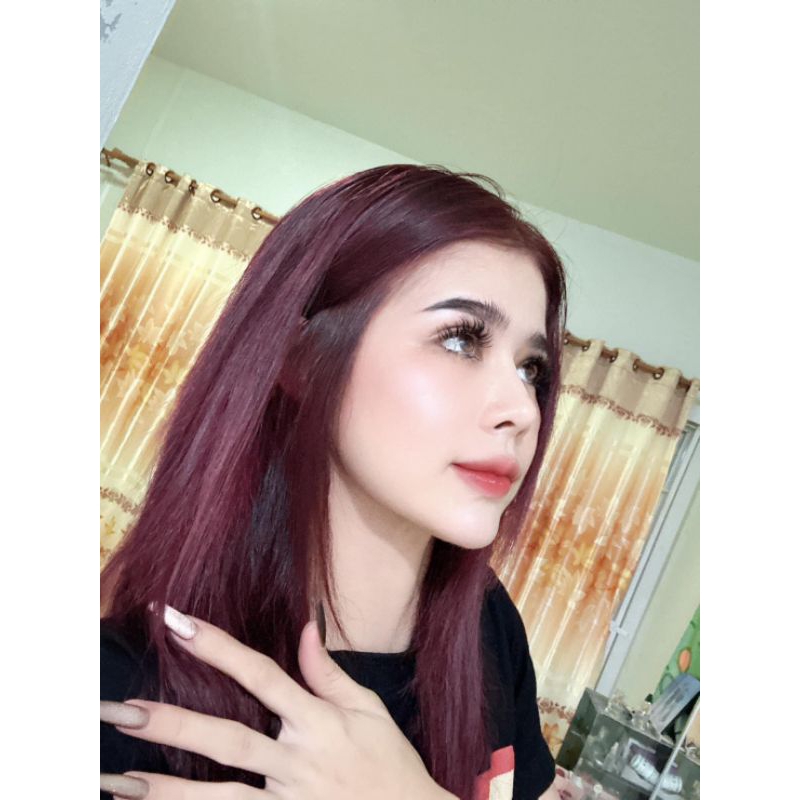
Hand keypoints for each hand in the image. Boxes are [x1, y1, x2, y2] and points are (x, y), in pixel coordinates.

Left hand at [100, 605, 453, 799]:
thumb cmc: (391, 764)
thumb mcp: (370, 710)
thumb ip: (330, 672)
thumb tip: (304, 627)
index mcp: (318, 721)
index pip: (260, 675)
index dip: (217, 646)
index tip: (177, 621)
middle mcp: (297, 761)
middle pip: (227, 740)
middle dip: (171, 724)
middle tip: (120, 710)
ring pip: (217, 797)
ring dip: (163, 789)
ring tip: (115, 779)